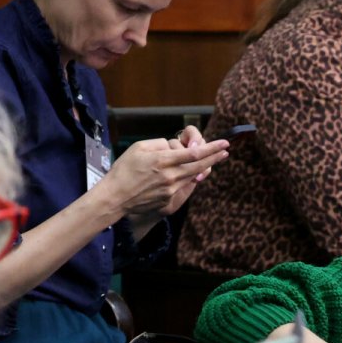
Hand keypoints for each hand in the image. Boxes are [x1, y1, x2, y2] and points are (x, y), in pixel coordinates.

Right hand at [100, 130, 228, 220]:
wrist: (115, 197)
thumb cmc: (124, 169)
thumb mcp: (138, 147)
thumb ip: (160, 144)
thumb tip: (174, 146)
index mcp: (163, 160)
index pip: (194, 153)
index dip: (212, 148)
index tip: (223, 143)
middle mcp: (171, 175)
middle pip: (200, 165)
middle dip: (215, 157)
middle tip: (226, 151)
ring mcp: (171, 189)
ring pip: (194, 175)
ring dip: (204, 167)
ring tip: (213, 159)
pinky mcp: (169, 199)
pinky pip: (184, 186)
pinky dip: (190, 178)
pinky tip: (193, 173)